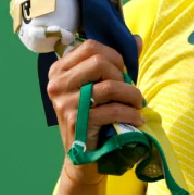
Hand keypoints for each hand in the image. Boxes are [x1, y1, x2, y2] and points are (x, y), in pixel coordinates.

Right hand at [46, 36, 145, 184]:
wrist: (83, 155)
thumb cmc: (95, 115)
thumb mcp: (101, 86)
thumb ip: (117, 63)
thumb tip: (137, 39)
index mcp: (59, 71)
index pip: (90, 46)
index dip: (114, 55)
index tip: (122, 71)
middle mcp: (57, 84)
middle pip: (100, 62)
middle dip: (122, 75)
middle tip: (129, 90)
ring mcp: (64, 103)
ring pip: (110, 86)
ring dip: (132, 95)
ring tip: (137, 105)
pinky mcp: (76, 121)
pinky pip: (113, 109)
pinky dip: (131, 113)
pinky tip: (136, 118)